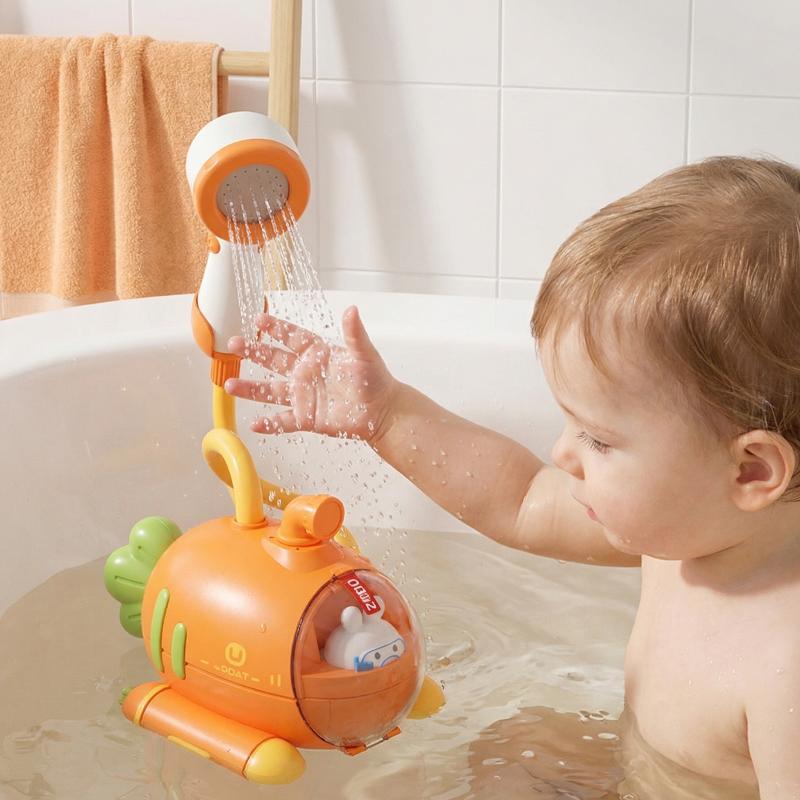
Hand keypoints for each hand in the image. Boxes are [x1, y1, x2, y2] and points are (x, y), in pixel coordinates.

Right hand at [224, 306, 397, 443]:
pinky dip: (270, 424)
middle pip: (273, 360)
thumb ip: (354, 334)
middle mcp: (305, 373)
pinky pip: (284, 421)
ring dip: (251, 389)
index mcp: (317, 353)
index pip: (292, 337)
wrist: (382, 412)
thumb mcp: (365, 354)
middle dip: (253, 352)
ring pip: (270, 391)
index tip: (258, 319)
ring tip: (229, 385)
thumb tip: (352, 310)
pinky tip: (254, 424)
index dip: (276, 328)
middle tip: (234, 344)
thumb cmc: (376, 380)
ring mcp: (303, 396)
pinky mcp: (306, 418)